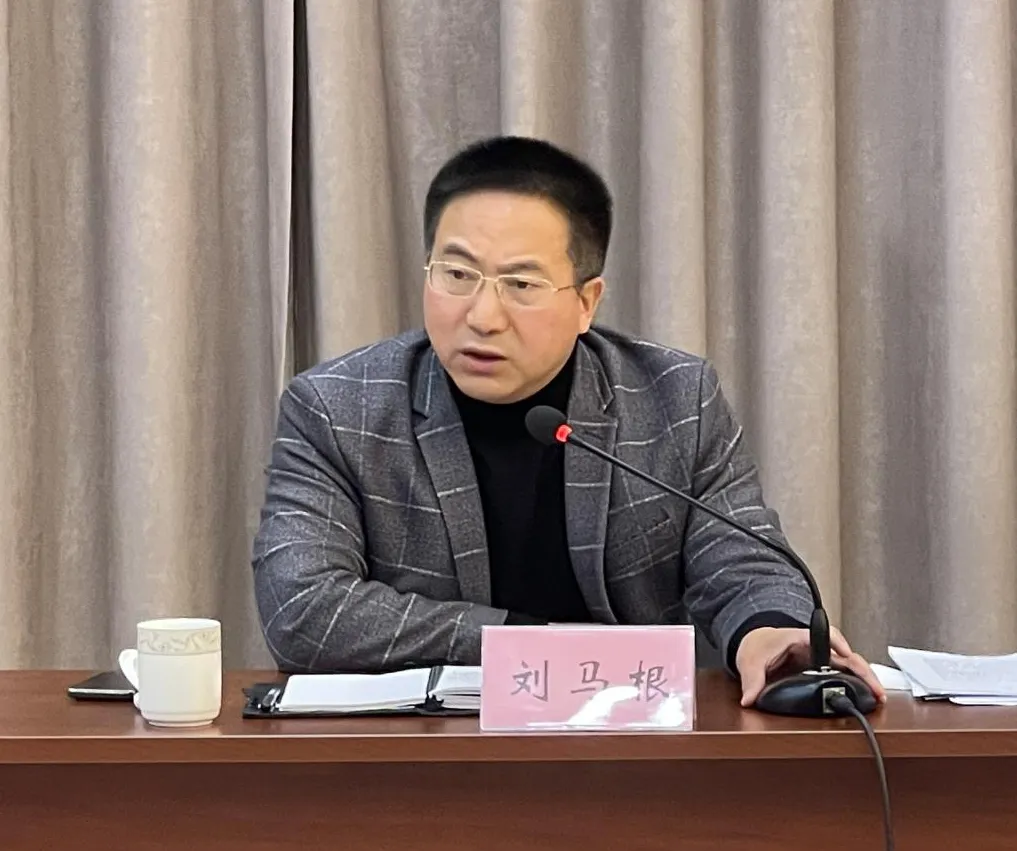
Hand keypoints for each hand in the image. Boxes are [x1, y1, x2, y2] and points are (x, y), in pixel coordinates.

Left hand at [735, 626, 886, 707]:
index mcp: (801, 638)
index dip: (838, 644)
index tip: (846, 654)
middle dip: (862, 670)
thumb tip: (749, 698)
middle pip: (845, 655)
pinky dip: (857, 684)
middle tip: (875, 688)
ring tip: (878, 696)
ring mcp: (822, 659)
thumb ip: (752, 679)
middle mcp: (816, 648)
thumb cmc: (758, 646)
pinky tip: (867, 696)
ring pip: (849, 666)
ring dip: (865, 678)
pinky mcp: (823, 670)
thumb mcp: (751, 661)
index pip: (825, 636)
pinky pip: (844, 674)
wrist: (757, 645)